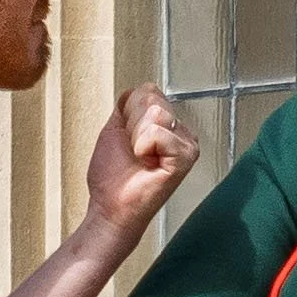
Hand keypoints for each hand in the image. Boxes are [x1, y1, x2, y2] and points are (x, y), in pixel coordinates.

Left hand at [86, 85, 198, 244]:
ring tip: (140, 158)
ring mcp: (186, 144)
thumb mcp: (114, 130)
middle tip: (133, 152)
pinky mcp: (186, 157)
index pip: (147, 90)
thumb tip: (135, 90)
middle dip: (131, 124)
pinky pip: (158, 131)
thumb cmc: (113, 177)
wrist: (110, 207)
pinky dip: (143, 147)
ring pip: (155, 112)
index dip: (127, 113)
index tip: (128, 142)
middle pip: (151, 98)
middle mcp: (180, 132)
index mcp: (166, 125)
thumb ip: (126, 107)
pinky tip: (147, 164)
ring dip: (136, 136)